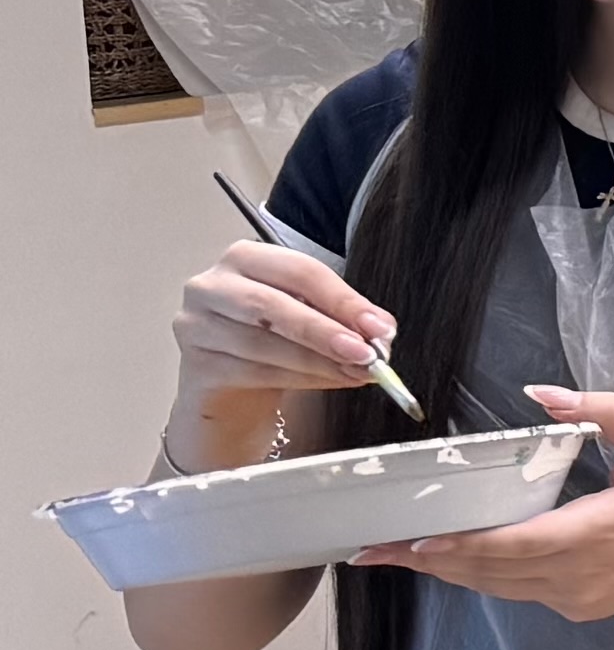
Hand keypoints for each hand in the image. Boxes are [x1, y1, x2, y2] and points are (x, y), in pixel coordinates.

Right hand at [165, 241, 397, 472]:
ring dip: (318, 361)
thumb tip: (380, 331)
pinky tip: (327, 382)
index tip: (378, 326)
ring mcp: (197, 325)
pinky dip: (300, 380)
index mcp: (246, 258)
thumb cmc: (271, 343)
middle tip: (365, 353)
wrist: (232, 391)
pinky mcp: (196, 365)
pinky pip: (254, 373)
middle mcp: (213, 285)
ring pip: (264, 343)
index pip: (300, 271)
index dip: (342, 300)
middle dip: (326, 331)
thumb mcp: (308, 319)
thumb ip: (341, 318)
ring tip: (355, 372)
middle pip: (273, 304)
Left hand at [349, 387, 613, 620]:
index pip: (509, 547)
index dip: (459, 549)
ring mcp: (577, 599)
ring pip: (499, 589)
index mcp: (591, 536)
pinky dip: (483, 577)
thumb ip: (598, 410)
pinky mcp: (581, 607)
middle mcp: (576, 578)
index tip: (412, 544)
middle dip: (430, 564)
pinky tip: (457, 559)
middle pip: (489, 575)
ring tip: (398, 556)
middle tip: (374, 551)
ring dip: (450, 572)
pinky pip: (519, 592)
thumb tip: (541, 392)